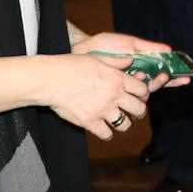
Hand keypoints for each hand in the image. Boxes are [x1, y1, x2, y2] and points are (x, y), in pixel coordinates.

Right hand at [37, 52, 153, 140]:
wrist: (50, 79)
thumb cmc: (71, 65)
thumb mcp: (96, 57)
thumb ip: (116, 61)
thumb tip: (130, 59)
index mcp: (117, 78)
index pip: (143, 90)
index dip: (143, 94)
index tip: (138, 96)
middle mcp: (113, 95)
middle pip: (139, 109)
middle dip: (139, 111)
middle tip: (134, 112)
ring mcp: (102, 109)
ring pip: (125, 124)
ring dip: (123, 123)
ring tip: (118, 120)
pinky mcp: (89, 121)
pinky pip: (106, 134)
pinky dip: (106, 133)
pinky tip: (103, 128)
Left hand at [73, 32, 190, 88]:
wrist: (81, 51)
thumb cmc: (104, 45)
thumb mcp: (129, 43)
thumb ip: (148, 47)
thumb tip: (169, 48)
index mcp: (141, 66)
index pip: (162, 74)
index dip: (175, 77)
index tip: (186, 77)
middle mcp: (135, 79)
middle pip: (156, 86)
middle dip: (165, 83)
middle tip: (166, 76)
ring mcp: (125, 88)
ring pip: (145, 93)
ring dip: (150, 84)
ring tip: (147, 75)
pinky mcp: (114, 94)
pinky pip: (129, 97)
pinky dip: (136, 88)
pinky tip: (137, 78)